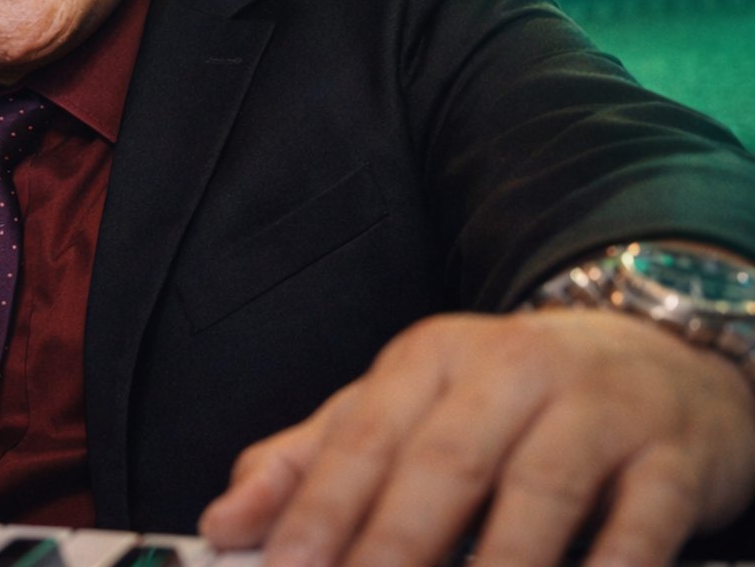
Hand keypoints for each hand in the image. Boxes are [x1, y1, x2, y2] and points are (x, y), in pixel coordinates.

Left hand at [199, 310, 754, 566]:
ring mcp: (596, 409)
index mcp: (426, 361)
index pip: (360, 442)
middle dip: (391, 548)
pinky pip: (642, 518)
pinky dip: (611, 565)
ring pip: (537, 493)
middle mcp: (508, 372)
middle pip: (441, 466)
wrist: (658, 349)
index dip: (319, 514)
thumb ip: (308, 464)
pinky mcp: (671, 454)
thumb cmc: (506, 398)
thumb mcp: (401, 408)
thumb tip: (223, 522)